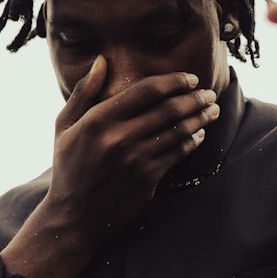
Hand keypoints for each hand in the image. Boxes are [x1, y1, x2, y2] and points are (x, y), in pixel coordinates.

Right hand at [48, 58, 219, 237]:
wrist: (74, 217)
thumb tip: (102, 60)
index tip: (190, 78)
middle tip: (208, 93)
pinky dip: (193, 141)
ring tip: (212, 110)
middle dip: (195, 98)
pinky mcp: (148, 179)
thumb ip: (84, 92)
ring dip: (200, 118)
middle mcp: (119, 138)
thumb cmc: (69, 167)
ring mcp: (136, 160)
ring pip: (178, 131)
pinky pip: (177, 154)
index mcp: (99, 120)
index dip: (173, 81)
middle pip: (168, 109)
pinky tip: (200, 133)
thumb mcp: (65, 126)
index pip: (146, 90)